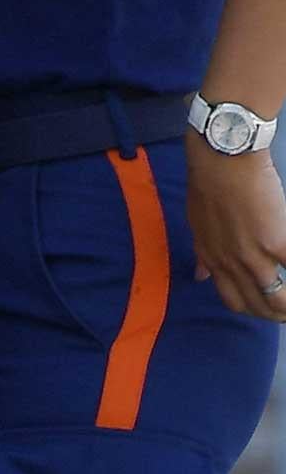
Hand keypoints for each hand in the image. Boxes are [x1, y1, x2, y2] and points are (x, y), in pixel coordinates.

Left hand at [186, 129, 285, 319]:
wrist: (222, 159)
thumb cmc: (208, 185)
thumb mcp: (197, 224)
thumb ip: (202, 253)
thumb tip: (200, 276)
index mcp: (212, 259)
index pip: (234, 301)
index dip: (254, 309)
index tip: (267, 306)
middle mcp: (231, 263)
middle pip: (258, 306)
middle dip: (277, 313)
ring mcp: (255, 256)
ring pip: (279, 299)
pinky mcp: (278, 243)